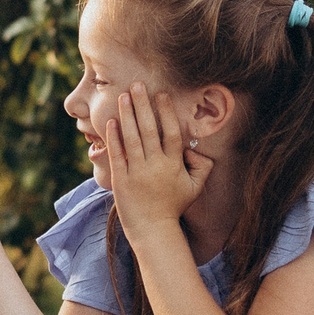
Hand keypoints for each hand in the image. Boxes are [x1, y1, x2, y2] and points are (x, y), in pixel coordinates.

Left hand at [108, 83, 211, 228]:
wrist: (153, 230)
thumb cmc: (174, 207)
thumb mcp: (195, 188)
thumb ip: (202, 167)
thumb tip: (196, 147)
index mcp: (173, 165)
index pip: (171, 133)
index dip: (166, 112)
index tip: (161, 94)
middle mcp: (155, 166)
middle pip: (149, 130)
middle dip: (143, 105)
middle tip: (138, 84)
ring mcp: (136, 172)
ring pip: (132, 138)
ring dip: (127, 115)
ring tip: (124, 96)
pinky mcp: (120, 180)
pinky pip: (117, 155)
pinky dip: (114, 137)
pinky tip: (111, 121)